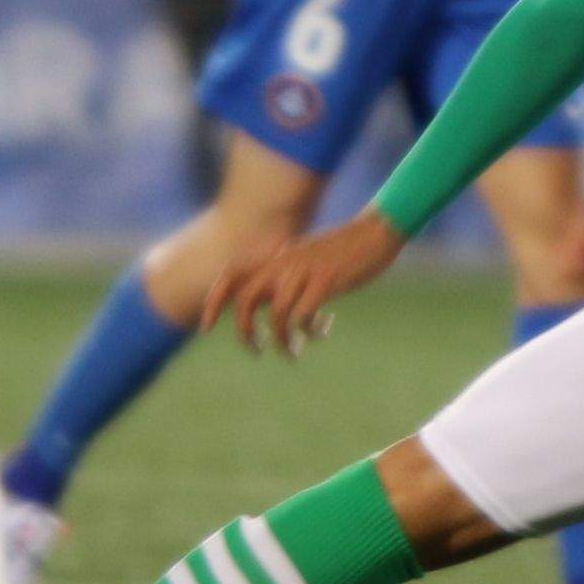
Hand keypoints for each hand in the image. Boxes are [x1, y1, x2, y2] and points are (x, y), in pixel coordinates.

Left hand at [211, 211, 406, 357]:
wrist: (376, 231)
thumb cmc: (342, 251)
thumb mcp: (305, 261)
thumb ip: (285, 279)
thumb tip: (271, 308)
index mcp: (276, 257)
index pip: (231, 276)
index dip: (213, 302)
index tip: (206, 328)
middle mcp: (283, 262)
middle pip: (246, 299)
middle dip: (246, 331)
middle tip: (258, 351)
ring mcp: (304, 271)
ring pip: (278, 315)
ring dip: (283, 340)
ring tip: (295, 352)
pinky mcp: (327, 280)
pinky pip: (305, 315)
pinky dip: (308, 331)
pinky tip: (321, 331)